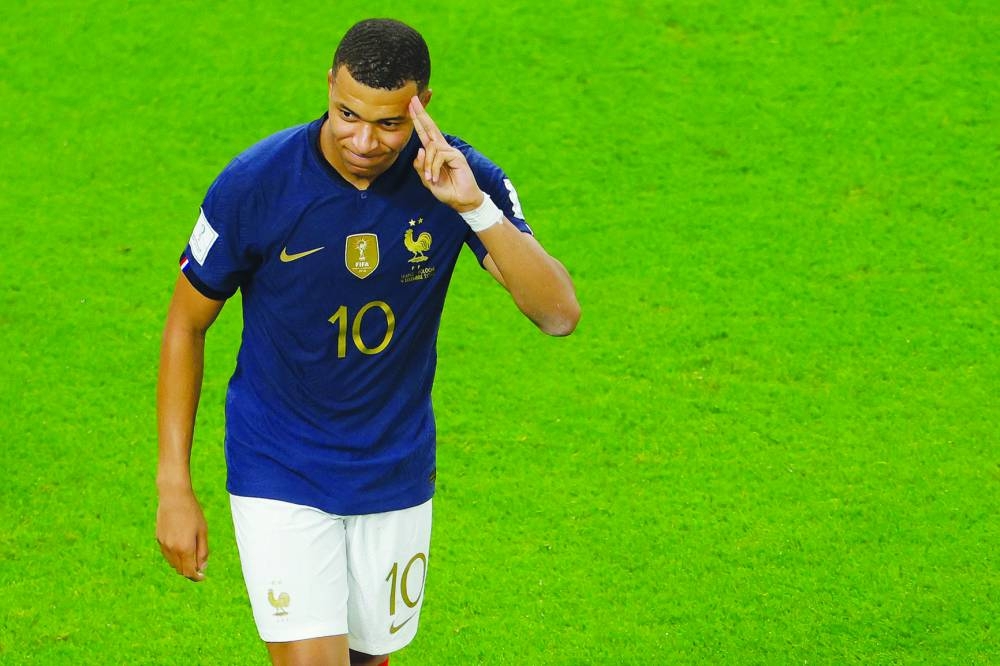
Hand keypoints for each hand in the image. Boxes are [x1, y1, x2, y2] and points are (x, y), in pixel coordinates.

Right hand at [156, 488, 208, 581]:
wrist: (173, 497)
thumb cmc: (192, 512)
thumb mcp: (202, 531)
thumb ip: (203, 551)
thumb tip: (202, 568)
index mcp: (185, 548)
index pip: (189, 572)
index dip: (196, 577)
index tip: (202, 577)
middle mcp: (172, 549)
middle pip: (180, 570)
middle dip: (190, 571)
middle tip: (199, 565)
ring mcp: (163, 544)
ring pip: (172, 563)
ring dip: (181, 564)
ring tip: (192, 554)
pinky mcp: (158, 539)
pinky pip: (167, 554)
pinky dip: (174, 556)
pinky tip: (182, 545)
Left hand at [409, 96, 483, 211]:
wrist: (462, 201)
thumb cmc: (446, 190)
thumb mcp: (427, 180)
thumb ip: (421, 166)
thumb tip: (419, 150)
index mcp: (436, 153)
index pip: (425, 133)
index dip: (418, 120)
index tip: (411, 106)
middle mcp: (443, 149)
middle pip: (430, 128)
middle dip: (421, 114)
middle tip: (413, 100)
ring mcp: (451, 152)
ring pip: (431, 148)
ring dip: (428, 164)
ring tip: (430, 178)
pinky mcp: (456, 156)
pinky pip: (439, 156)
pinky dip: (434, 168)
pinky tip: (435, 178)